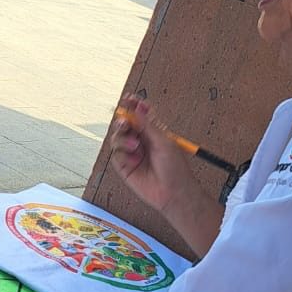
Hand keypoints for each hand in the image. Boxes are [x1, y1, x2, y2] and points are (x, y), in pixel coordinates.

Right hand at [108, 94, 196, 215]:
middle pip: (125, 123)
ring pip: (117, 137)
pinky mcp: (124, 166)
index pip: (140, 114)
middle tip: (125, 121)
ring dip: (123, 138)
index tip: (129, 98)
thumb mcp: (164, 142)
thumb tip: (138, 108)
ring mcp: (132, 153)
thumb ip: (148, 125)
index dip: (134, 105)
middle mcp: (141, 140)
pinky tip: (134, 159)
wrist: (172, 193)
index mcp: (153, 132)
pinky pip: (116, 154)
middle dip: (124, 120)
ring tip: (135, 145)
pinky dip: (123, 154)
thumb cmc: (175, 169)